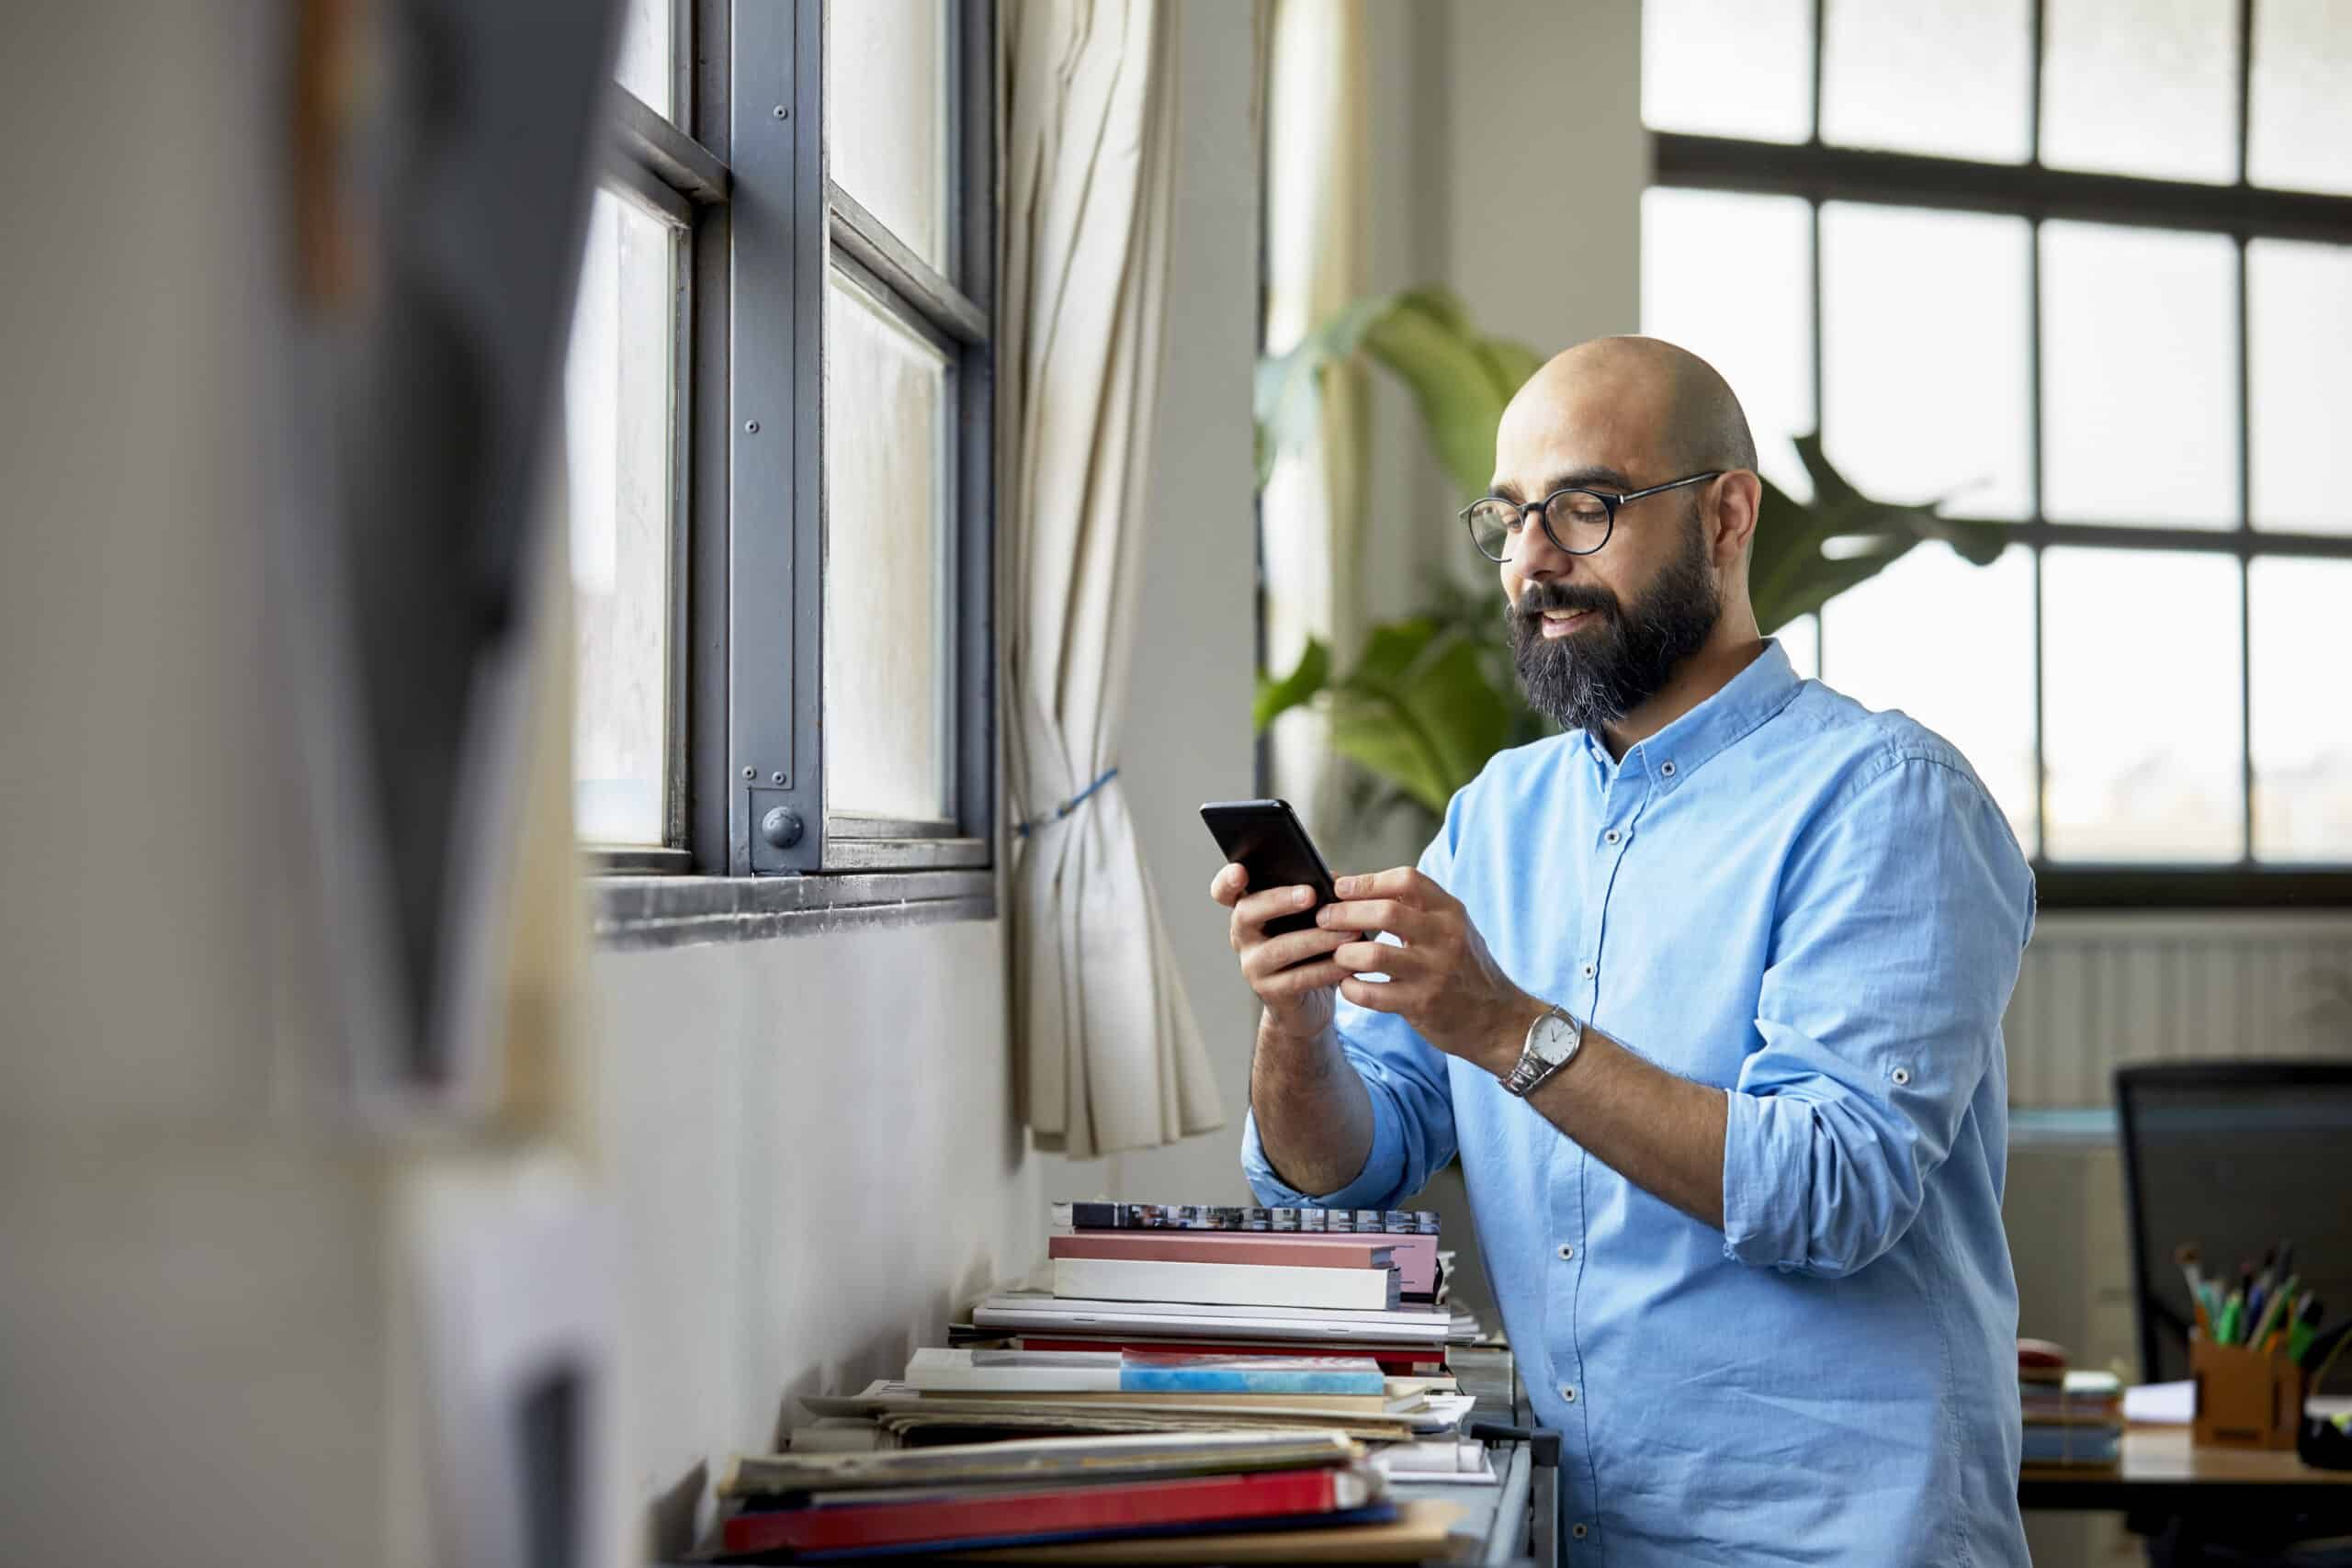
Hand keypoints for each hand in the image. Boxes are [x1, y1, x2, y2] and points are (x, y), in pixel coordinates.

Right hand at [1209, 863, 1353, 1043]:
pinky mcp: (1270, 992)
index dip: (1227, 880)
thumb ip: (1317, 896)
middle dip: (1278, 901)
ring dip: (1316, 938)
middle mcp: (1243, 936)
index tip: (1240, 871)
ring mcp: (1252, 966)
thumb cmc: (1310, 952)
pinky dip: (1326, 969)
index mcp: (1250, 911)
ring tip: (1349, 932)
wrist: (1308, 1006)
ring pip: (1278, 948)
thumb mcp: (1311, 920)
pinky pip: (1297, 978)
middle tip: (1310, 894)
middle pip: (1247, 912)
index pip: (1225, 892)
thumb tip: (1336, 879)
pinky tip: (1347, 963)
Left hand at [1315, 867, 1536, 1071]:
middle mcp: (1445, 938)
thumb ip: (1415, 909)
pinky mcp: (1421, 1004)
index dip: (1367, 881)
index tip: (1340, 887)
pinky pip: (1372, 994)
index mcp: (1450, 911)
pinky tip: (1347, 984)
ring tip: (1336, 955)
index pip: (1406, 880)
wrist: (1498, 1019)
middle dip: (1344, 913)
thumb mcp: (1451, 928)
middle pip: (1385, 912)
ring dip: (1344, 954)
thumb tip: (1356, 888)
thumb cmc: (1464, 967)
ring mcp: (1434, 972)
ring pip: (1373, 955)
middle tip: (1322, 918)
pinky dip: (1350, 988)